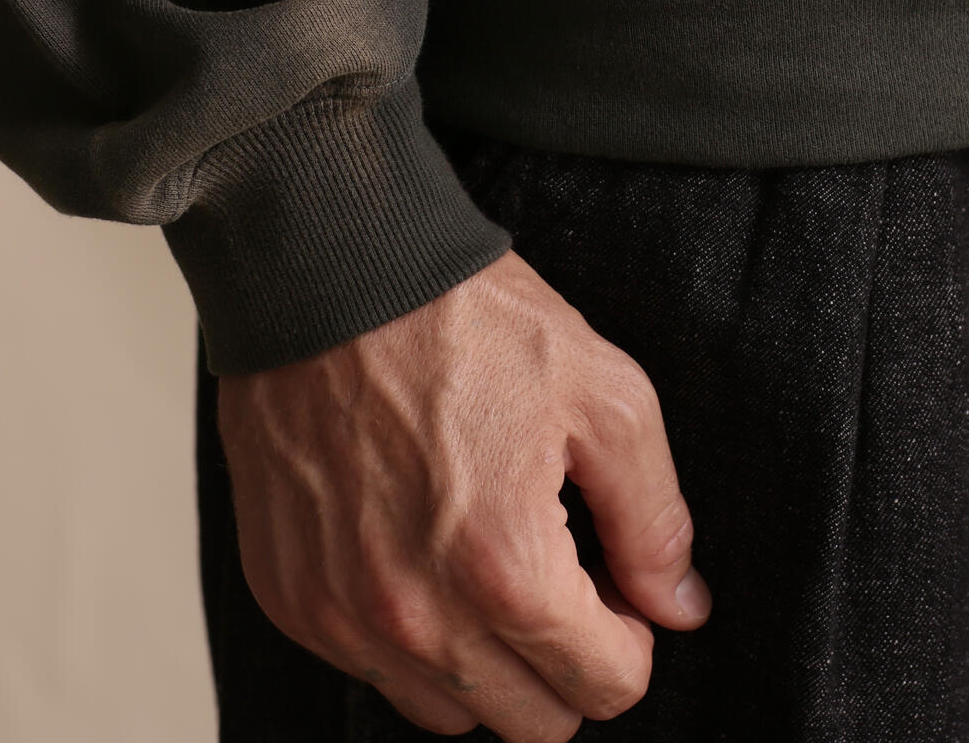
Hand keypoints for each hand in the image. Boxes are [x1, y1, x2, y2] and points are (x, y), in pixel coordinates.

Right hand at [215, 248, 712, 739]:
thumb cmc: (468, 320)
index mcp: (505, 569)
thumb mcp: (604, 392)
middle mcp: (414, 615)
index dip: (630, 636)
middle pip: (533, 723)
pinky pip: (368, 668)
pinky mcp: (289, 594)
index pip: (606, 689)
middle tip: (559, 573)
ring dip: (486, 660)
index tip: (613, 583)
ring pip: (449, 712)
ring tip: (485, 559)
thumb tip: (679, 606)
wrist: (336, 270)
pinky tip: (419, 547)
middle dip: (566, 660)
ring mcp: (340, 613)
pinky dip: (406, 632)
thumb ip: (654, 518)